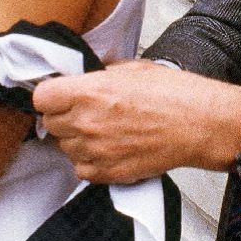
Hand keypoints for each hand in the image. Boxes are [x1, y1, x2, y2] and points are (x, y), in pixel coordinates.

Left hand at [33, 60, 240, 183]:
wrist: (200, 124)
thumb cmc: (174, 93)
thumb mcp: (132, 68)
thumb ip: (99, 74)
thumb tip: (83, 77)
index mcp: (89, 91)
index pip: (40, 97)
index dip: (50, 95)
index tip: (60, 95)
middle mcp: (86, 122)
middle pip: (49, 123)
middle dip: (63, 116)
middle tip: (86, 111)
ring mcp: (95, 151)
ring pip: (63, 147)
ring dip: (76, 139)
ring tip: (103, 130)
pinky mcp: (106, 173)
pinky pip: (80, 168)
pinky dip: (89, 160)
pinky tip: (109, 148)